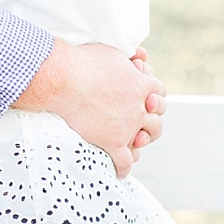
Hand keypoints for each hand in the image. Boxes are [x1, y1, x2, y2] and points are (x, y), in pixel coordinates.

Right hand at [14, 39, 164, 177]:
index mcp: (142, 84)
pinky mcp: (113, 142)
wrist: (64, 80)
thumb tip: (136, 56)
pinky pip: (125, 161)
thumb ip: (126, 58)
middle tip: (141, 118)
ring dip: (144, 139)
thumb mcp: (112, 52)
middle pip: (159, 115)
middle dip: (152, 116)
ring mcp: (129, 125)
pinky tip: (120, 171)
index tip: (145, 97)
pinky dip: (124, 168)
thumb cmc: (83, 61)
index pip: (159, 91)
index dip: (153, 93)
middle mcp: (140, 106)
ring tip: (138, 142)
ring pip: (148, 137)